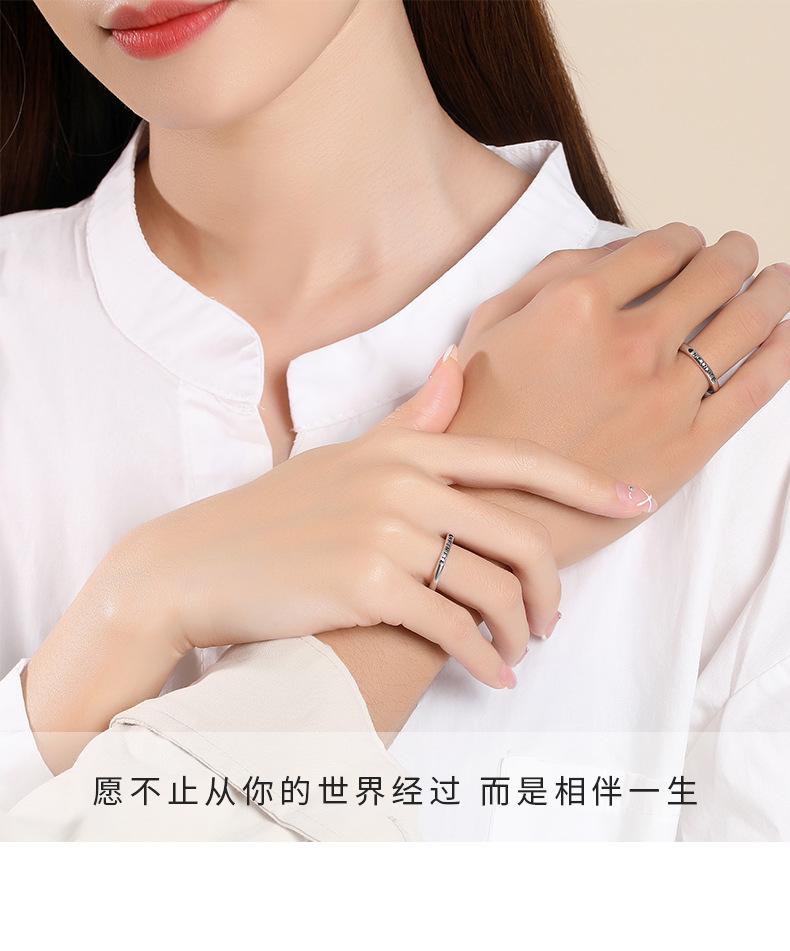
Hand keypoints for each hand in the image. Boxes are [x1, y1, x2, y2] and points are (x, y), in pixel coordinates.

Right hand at [125, 350, 652, 686]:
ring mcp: (385, 533)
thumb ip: (410, 420)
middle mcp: (403, 482)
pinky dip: (486, 661)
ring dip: (521, 633)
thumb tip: (456, 366)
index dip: (586, 484)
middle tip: (553, 620)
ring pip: (495, 591)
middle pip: (520, 535)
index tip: (635, 502)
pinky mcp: (366, 585)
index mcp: (406, 448)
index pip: (517, 463)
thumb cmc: (276, 513)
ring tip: (517, 653)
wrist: (199, 563)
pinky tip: (493, 677)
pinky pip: (455, 630)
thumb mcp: (346, 456)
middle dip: (552, 588)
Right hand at [456, 223, 789, 563]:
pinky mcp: (686, 448)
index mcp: (578, 305)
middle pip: (712, 276)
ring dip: (770, 291)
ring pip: (744, 324)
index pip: (659, 247)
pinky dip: (783, 353)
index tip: (689, 242)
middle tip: (740, 251)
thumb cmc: (477, 417)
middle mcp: (630, 343)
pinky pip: (753, 389)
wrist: (482, 506)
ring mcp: (664, 397)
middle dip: (734, 254)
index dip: (684, 237)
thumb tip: (618, 252)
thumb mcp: (490, 324)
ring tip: (777, 281)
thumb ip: (552, 274)